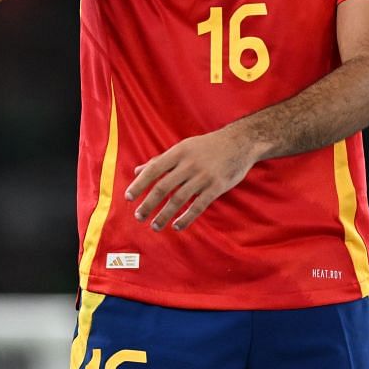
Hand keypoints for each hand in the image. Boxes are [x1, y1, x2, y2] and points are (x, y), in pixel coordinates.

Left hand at [125, 127, 260, 231]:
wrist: (240, 142)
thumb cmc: (207, 146)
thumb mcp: (183, 147)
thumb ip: (160, 160)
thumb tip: (137, 170)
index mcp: (178, 152)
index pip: (153, 169)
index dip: (140, 184)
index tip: (128, 198)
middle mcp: (189, 164)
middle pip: (163, 187)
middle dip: (148, 204)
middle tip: (138, 216)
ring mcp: (203, 176)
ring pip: (179, 200)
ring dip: (164, 215)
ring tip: (154, 226)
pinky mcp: (216, 187)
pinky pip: (198, 206)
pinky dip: (186, 218)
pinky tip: (177, 226)